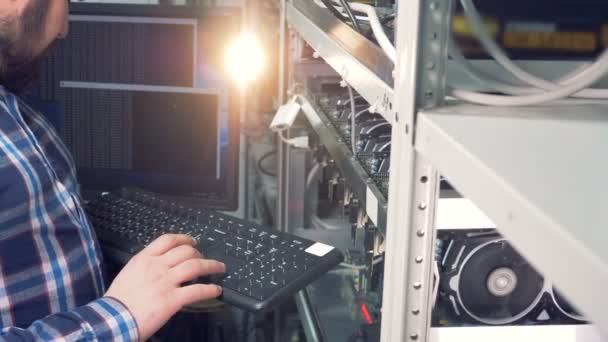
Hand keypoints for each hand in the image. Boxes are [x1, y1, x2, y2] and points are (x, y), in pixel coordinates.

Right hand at [104, 234, 224, 340]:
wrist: (111, 319)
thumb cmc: (117, 302)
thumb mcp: (128, 274)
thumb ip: (145, 268)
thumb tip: (159, 266)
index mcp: (144, 259)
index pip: (168, 239)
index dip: (185, 238)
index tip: (192, 241)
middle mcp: (157, 267)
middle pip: (186, 251)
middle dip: (200, 253)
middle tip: (205, 257)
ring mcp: (166, 282)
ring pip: (196, 265)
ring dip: (212, 265)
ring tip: (219, 268)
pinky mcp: (172, 299)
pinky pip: (197, 290)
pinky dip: (210, 289)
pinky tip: (216, 290)